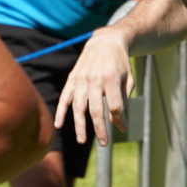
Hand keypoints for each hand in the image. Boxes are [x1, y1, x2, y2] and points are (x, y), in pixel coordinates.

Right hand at [56, 25, 135, 145]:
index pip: (114, 106)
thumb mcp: (128, 79)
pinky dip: (60, 111)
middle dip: (100, 129)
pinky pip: (64, 97)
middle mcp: (95, 79)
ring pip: (78, 107)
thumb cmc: (120, 63)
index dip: (119, 120)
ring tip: (82, 140)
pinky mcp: (72, 78)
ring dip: (80, 125)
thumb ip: (123, 99)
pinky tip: (58, 125)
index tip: (123, 128)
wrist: (105, 41)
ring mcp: (81, 79)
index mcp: (111, 78)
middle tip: (105, 144)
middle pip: (96, 109)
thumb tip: (116, 122)